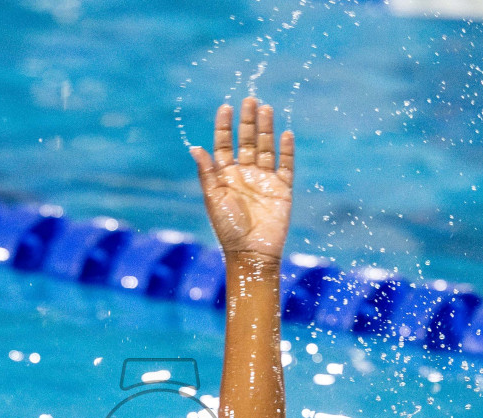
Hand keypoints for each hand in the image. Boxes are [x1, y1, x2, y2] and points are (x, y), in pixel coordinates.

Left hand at [190, 97, 293, 261]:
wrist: (252, 253)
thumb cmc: (228, 229)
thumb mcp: (213, 199)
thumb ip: (207, 173)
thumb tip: (195, 147)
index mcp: (225, 176)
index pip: (224, 144)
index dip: (224, 126)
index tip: (226, 107)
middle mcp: (245, 174)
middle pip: (247, 141)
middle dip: (247, 121)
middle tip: (250, 100)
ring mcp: (264, 180)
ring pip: (266, 148)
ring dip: (266, 129)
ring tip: (266, 109)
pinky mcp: (282, 189)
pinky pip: (286, 165)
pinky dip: (286, 150)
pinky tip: (286, 134)